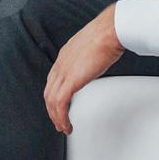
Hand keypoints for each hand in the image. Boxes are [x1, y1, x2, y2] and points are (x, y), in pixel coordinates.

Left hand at [44, 4, 123, 134]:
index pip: (53, 80)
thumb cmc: (107, 34)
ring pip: (52, 101)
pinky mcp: (71, 80)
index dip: (54, 95)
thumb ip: (90, 55)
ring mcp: (64, 72)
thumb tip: (97, 59)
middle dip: (52, 110)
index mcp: (65, 55)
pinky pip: (61, 104)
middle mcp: (61, 64)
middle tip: (59, 122)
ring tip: (64, 128)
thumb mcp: (94, 46)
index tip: (59, 106)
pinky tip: (67, 125)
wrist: (110, 31)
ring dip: (57, 118)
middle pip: (49, 92)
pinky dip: (62, 118)